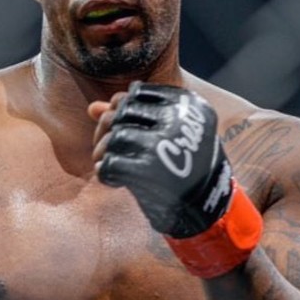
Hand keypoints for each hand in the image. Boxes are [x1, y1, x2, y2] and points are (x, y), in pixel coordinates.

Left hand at [90, 82, 233, 237]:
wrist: (207, 206)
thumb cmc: (183, 165)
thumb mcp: (167, 134)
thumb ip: (131, 117)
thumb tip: (93, 108)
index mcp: (187, 104)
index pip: (137, 93)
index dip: (121, 109)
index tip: (123, 126)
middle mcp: (178, 119)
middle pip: (122, 111)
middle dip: (106, 128)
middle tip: (108, 146)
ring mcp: (164, 143)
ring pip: (114, 137)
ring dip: (104, 151)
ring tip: (110, 162)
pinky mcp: (150, 170)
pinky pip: (110, 163)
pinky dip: (106, 172)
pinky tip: (115, 179)